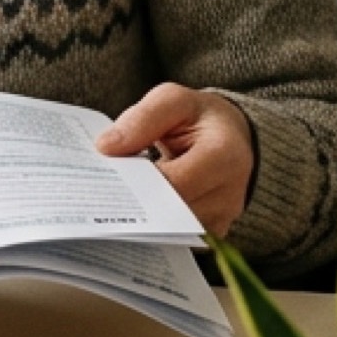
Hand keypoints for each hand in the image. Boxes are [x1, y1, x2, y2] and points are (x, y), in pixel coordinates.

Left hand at [97, 83, 255, 238]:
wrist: (231, 135)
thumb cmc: (198, 117)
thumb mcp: (172, 100)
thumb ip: (141, 119)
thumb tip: (106, 147)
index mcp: (224, 155)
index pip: (175, 183)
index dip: (139, 183)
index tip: (108, 176)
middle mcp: (231, 193)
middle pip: (173, 212)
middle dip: (137, 203)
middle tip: (104, 191)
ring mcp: (224, 217)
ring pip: (173, 229)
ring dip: (144, 216)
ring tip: (119, 196)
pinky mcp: (214, 230)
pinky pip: (179, 236)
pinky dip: (156, 224)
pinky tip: (137, 206)